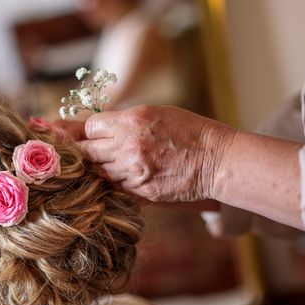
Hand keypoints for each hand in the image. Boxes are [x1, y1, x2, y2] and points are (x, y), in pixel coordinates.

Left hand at [76, 105, 235, 201]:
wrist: (217, 160)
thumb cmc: (189, 132)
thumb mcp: (156, 114)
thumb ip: (124, 121)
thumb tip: (96, 129)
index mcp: (131, 121)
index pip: (90, 128)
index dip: (89, 132)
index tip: (94, 135)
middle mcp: (127, 146)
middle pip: (87, 151)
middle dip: (87, 151)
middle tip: (91, 152)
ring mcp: (132, 171)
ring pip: (98, 172)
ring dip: (101, 169)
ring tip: (114, 163)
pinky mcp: (140, 191)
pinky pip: (115, 187)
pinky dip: (116, 182)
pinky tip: (127, 175)